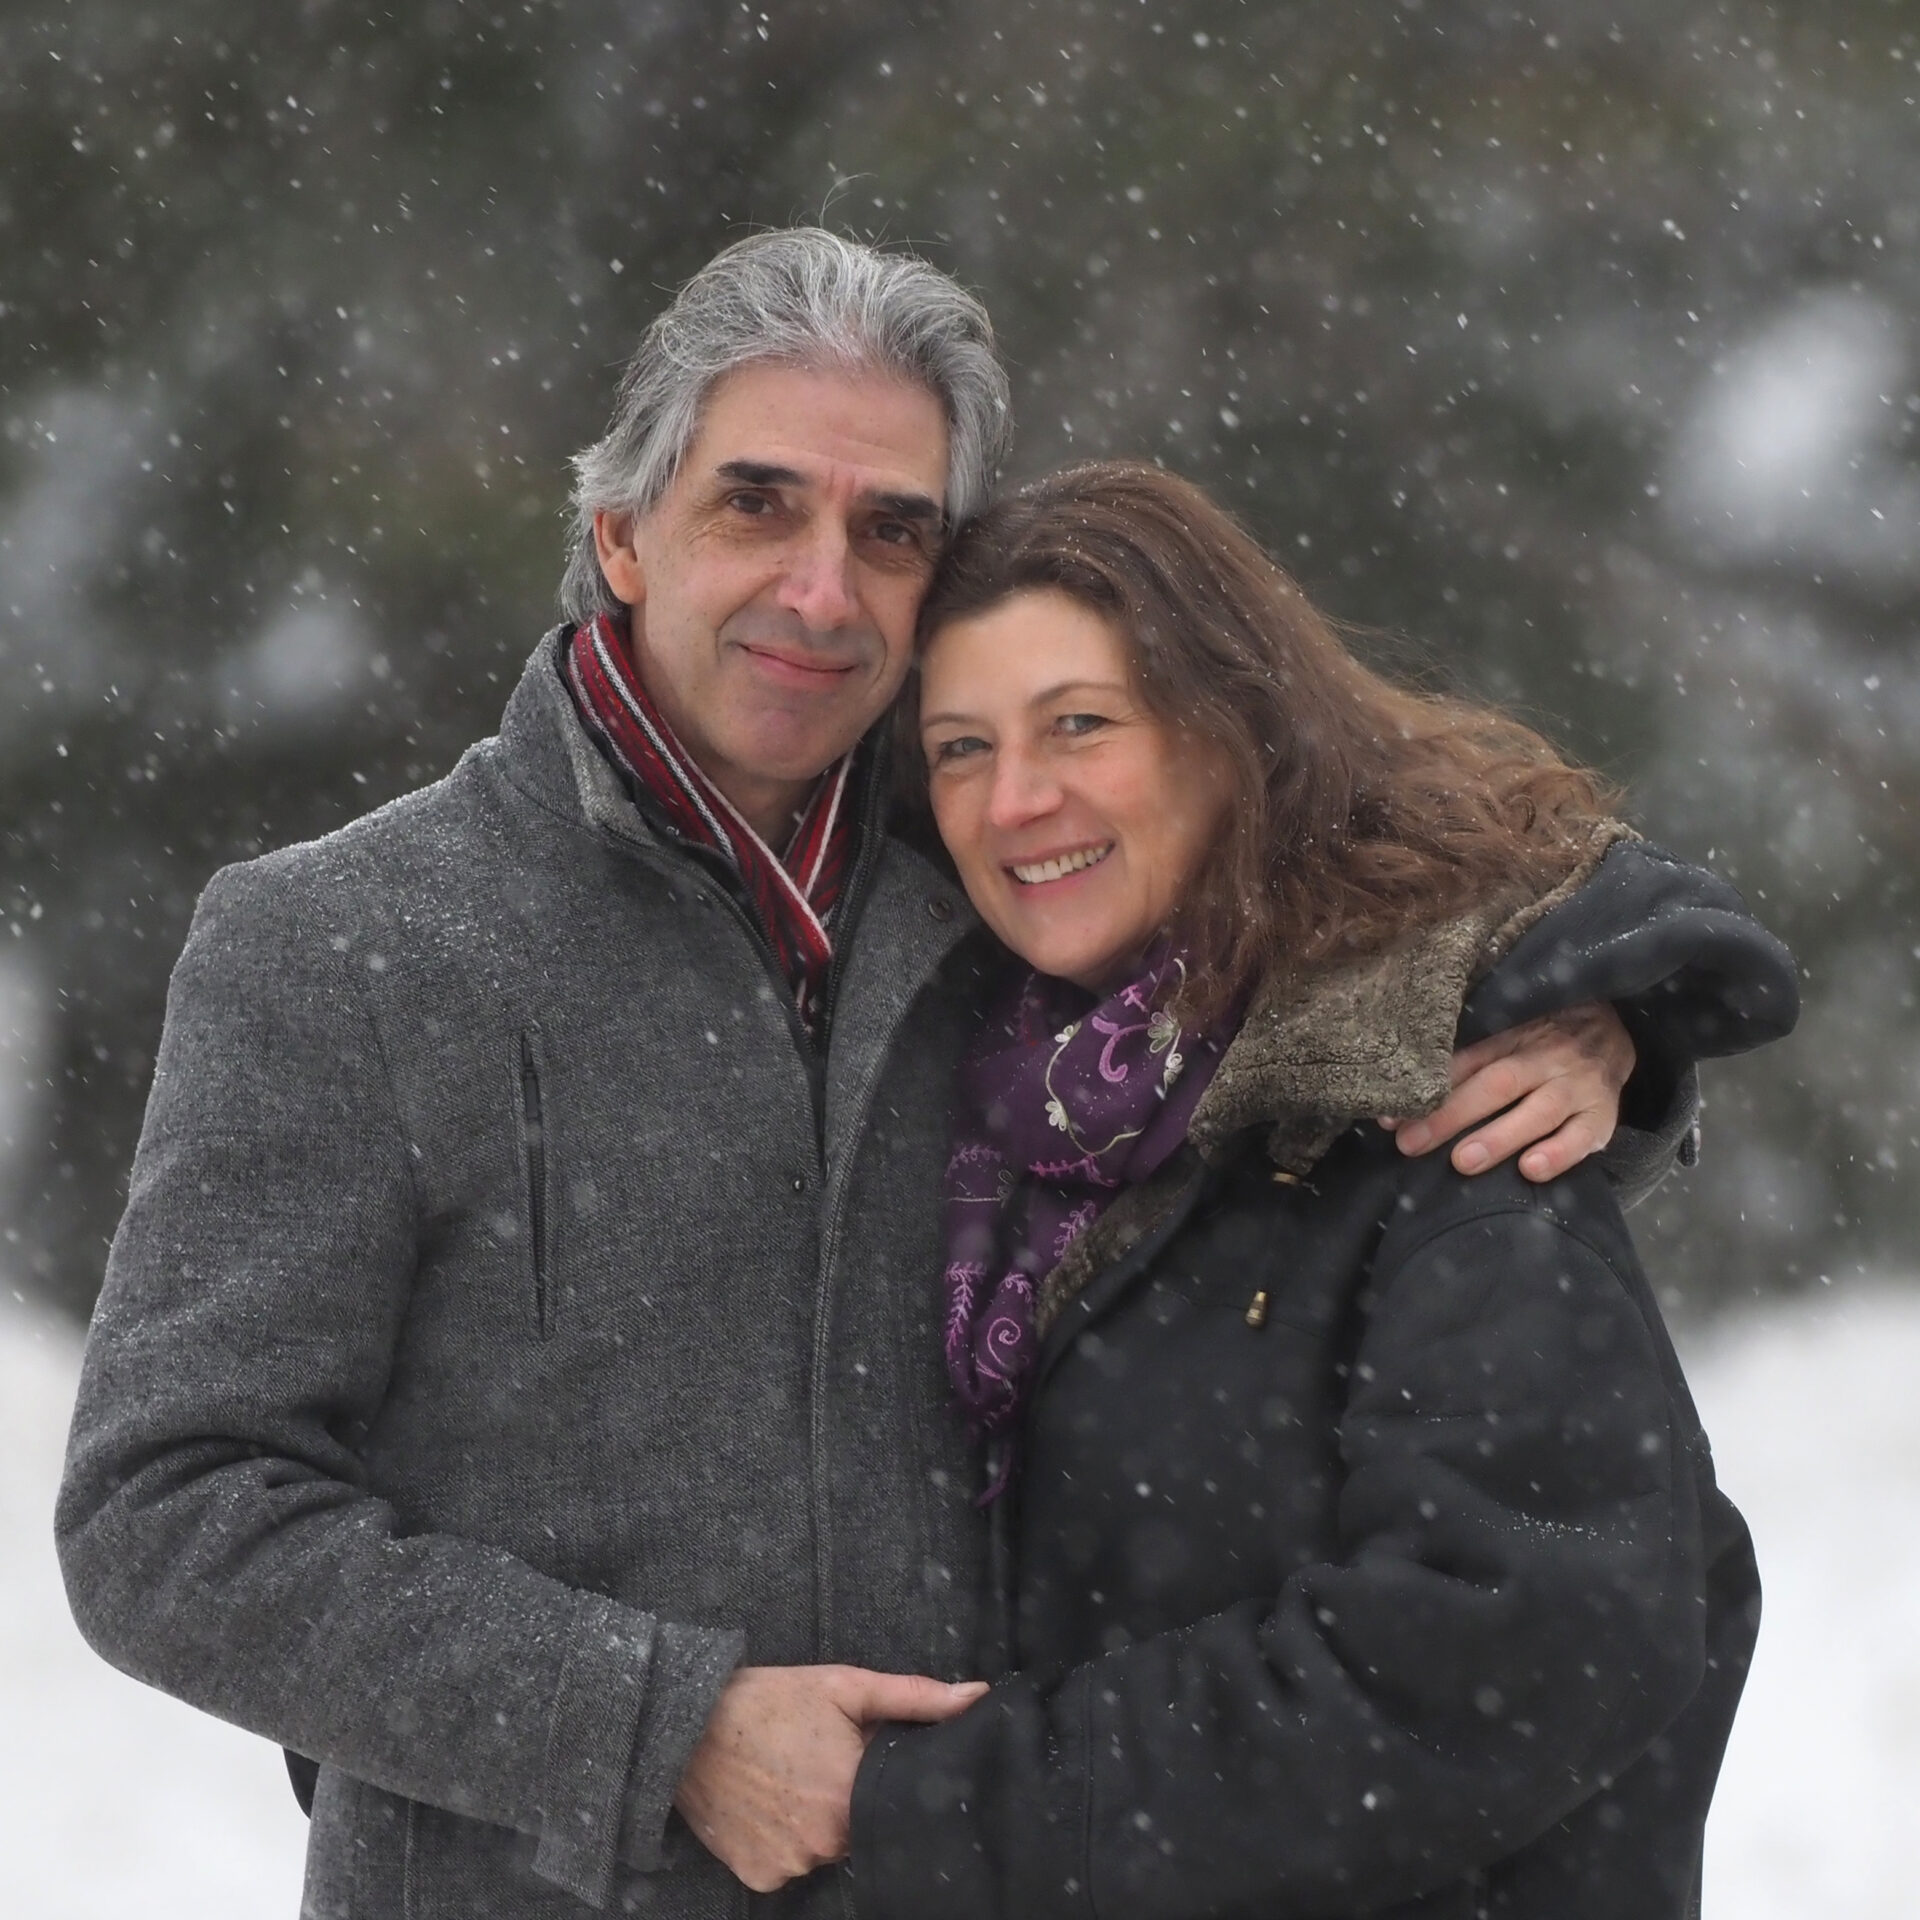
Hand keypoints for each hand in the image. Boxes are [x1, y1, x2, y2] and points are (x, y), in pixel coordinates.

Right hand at [674, 1664, 987, 1893]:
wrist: (686, 1728)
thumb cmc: (770, 1701)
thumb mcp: (847, 1686)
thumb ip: (917, 1697)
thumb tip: (978, 1697)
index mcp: (851, 1798)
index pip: (891, 1803)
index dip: (880, 1781)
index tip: (860, 1760)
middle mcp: (824, 1844)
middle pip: (857, 1827)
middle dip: (847, 1797)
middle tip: (820, 1762)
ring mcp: (789, 1865)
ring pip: (824, 1847)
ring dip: (816, 1820)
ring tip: (789, 1777)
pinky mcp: (759, 1877)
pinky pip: (789, 1863)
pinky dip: (784, 1839)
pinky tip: (768, 1803)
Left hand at [1381, 1001, 1635, 1181]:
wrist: (1615, 1027)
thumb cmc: (1542, 1042)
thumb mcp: (1505, 1041)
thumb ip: (1460, 1069)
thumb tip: (1396, 1112)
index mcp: (1513, 1038)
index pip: (1465, 1064)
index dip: (1429, 1091)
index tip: (1391, 1119)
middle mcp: (1545, 1059)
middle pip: (1496, 1085)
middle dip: (1452, 1116)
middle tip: (1412, 1143)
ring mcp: (1577, 1086)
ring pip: (1539, 1111)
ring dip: (1500, 1137)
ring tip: (1463, 1162)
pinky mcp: (1604, 1114)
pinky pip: (1584, 1135)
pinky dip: (1559, 1153)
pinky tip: (1531, 1169)